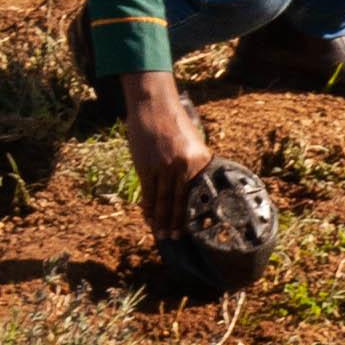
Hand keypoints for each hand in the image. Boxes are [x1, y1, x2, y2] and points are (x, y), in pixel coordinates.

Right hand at [119, 70, 212, 235]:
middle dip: (177, 223)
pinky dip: (148, 206)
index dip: (194, 213)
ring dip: (161, 220)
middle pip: (180, 201)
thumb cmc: (174, 121)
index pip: (197, 193)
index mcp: (198, 160)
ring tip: (161, 234)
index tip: (195, 228)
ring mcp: (163, 167)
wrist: (154, 105)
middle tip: (176, 239)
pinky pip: (148, 192)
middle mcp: (182, 166)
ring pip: (163, 200)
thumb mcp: (192, 142)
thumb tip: (195, 185)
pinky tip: (148, 217)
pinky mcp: (146, 166)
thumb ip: (194, 163)